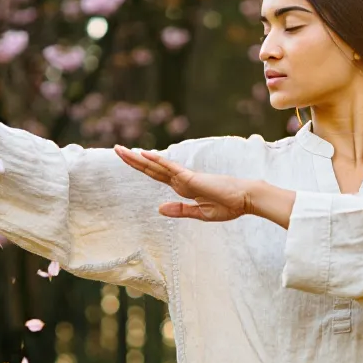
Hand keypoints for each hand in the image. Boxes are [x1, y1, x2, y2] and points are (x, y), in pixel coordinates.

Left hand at [115, 145, 254, 221]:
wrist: (246, 200)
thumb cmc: (228, 205)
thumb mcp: (200, 213)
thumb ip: (180, 210)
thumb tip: (158, 208)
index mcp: (183, 187)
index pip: (157, 175)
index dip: (142, 167)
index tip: (129, 159)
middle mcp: (181, 180)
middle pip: (151, 168)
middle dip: (132, 159)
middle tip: (116, 149)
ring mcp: (185, 177)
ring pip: (156, 166)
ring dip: (137, 158)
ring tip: (120, 149)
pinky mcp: (191, 178)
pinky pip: (170, 168)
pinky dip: (157, 161)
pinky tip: (144, 154)